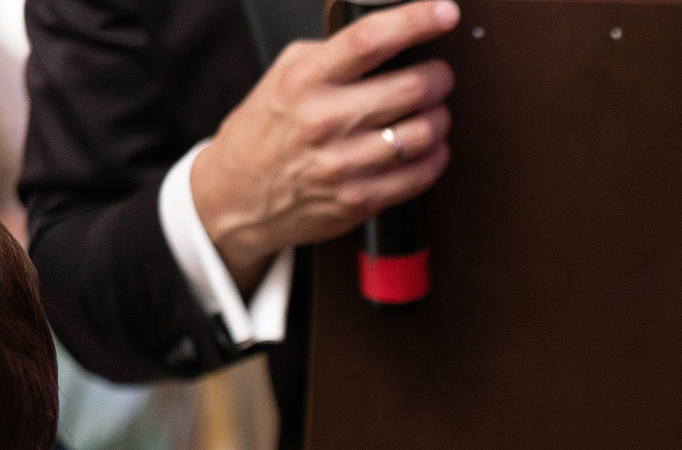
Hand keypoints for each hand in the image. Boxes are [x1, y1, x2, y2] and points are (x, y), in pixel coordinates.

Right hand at [189, 0, 458, 289]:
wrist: (237, 195)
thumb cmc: (267, 130)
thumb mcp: (284, 77)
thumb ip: (331, 55)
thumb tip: (387, 37)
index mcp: (305, 80)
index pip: (368, 40)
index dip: (414, 21)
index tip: (443, 12)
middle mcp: (324, 120)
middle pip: (411, 88)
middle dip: (439, 77)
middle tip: (440, 75)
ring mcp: (343, 163)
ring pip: (424, 132)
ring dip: (440, 118)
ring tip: (433, 112)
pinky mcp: (360, 199)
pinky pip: (421, 174)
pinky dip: (437, 155)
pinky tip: (430, 147)